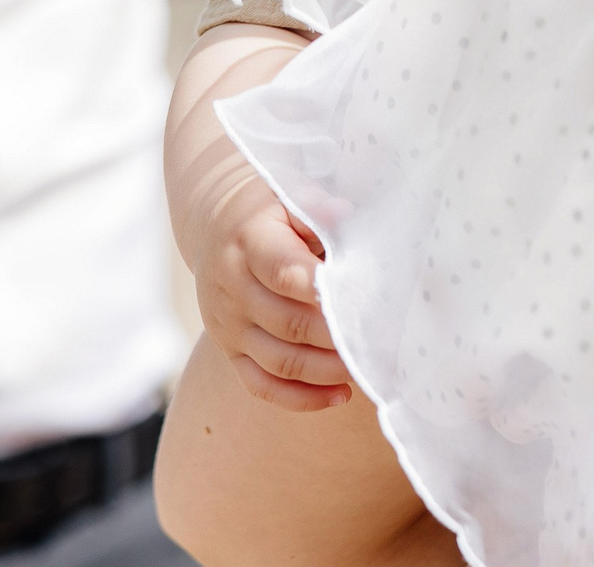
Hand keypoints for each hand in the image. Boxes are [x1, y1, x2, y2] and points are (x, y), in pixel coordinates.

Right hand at [198, 170, 354, 411]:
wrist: (214, 224)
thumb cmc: (269, 209)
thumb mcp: (289, 195)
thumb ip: (317, 209)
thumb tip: (344, 216)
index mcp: (248, 243)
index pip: (285, 273)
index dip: (324, 292)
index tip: (363, 300)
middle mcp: (232, 288)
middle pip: (287, 323)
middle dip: (336, 337)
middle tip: (378, 340)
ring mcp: (228, 325)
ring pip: (278, 361)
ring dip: (326, 371)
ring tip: (365, 367)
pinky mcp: (230, 350)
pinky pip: (261, 386)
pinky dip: (301, 398)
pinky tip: (339, 396)